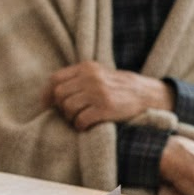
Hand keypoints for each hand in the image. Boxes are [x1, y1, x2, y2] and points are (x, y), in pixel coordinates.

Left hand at [49, 62, 172, 129]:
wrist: (146, 94)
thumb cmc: (117, 87)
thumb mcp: (98, 74)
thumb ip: (78, 78)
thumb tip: (52, 93)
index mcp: (86, 68)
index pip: (56, 79)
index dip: (48, 94)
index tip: (47, 105)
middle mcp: (91, 78)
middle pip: (59, 94)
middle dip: (61, 108)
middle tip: (70, 114)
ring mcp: (98, 93)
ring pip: (68, 107)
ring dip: (70, 118)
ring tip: (79, 119)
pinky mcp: (106, 108)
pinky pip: (81, 120)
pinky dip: (80, 126)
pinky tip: (86, 126)